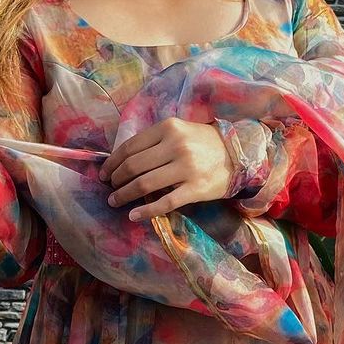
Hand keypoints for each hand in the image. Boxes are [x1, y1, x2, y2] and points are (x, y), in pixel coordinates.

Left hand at [97, 117, 234, 221]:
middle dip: (116, 180)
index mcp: (168, 128)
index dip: (112, 163)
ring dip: (124, 195)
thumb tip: (122, 161)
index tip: (104, 173)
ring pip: (144, 184)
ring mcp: (186, 168)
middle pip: (133, 167)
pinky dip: (145, 211)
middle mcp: (176, 146)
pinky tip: (133, 216)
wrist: (239, 155)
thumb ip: (154, 142)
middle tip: (110, 188)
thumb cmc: (203, 144)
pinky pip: (164, 203)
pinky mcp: (195, 189)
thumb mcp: (179, 131)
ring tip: (115, 201)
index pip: (130, 147)